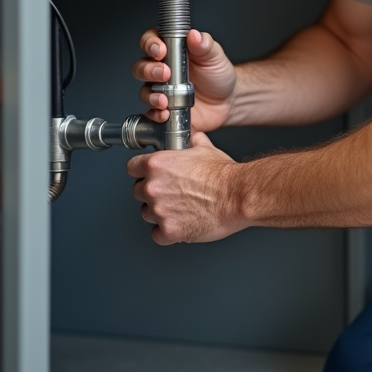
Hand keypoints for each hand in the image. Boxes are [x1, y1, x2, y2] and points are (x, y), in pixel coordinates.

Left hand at [127, 132, 245, 244]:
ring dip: (159, 212)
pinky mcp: (169, 230)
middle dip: (152, 193)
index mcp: (157, 164)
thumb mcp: (205, 148)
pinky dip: (167, 233)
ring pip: (146, 214)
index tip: (148, 176)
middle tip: (170, 193)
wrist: (239, 196)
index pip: (132, 168)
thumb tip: (191, 135)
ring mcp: (159, 210)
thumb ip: (191, 141)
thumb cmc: (224, 175)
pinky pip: (157, 235)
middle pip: (138, 192)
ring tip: (179, 209)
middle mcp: (153, 187)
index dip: (141, 172)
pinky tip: (180, 224)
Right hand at [133, 29, 235, 132]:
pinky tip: (165, 113)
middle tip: (165, 74)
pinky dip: (155, 114)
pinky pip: (152, 112)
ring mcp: (161, 90)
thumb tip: (194, 35)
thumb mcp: (215, 56)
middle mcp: (162, 69)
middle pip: (141, 66)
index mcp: (171, 50)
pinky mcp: (164, 108)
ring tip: (164, 99)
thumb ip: (205, 45)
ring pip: (144, 91)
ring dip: (150, 95)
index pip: (150, 41)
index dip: (150, 44)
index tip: (160, 50)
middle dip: (148, 70)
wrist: (228, 101)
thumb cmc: (218, 74)